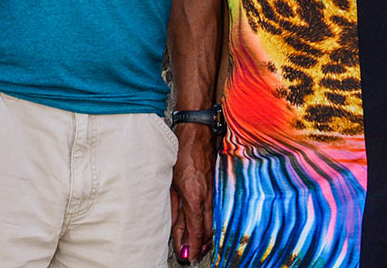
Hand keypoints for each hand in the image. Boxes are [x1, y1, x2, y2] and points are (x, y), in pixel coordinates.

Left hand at [169, 123, 213, 264]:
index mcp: (194, 196)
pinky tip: (204, 225)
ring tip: (198, 244)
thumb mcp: (171, 181)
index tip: (189, 255)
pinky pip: (213, 210)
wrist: (198, 131)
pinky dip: (208, 221)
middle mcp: (206, 196)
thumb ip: (173, 206)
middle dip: (200, 245)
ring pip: (212, 221)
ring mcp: (213, 191)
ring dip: (206, 235)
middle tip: (192, 254)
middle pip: (207, 230)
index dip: (193, 246)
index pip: (196, 230)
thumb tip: (174, 226)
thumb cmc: (182, 151)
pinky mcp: (215, 186)